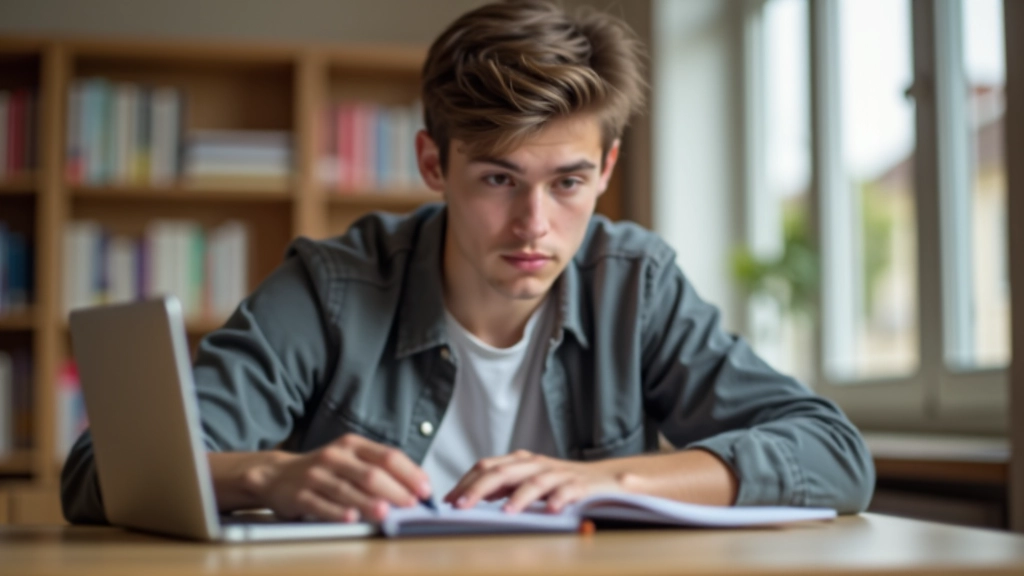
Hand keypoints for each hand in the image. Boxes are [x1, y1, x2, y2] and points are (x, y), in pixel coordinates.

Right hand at [242, 434, 430, 522]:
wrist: (276, 475)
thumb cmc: (325, 471)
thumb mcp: (351, 460)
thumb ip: (379, 469)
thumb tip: (418, 487)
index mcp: (353, 444)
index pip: (388, 456)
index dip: (410, 473)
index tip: (426, 490)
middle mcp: (336, 456)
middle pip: (371, 474)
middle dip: (395, 491)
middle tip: (412, 506)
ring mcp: (317, 475)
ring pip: (348, 490)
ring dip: (369, 503)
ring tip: (387, 513)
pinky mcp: (300, 495)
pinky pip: (321, 504)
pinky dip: (337, 513)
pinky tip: (351, 519)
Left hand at [444, 450, 626, 513]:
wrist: (604, 480)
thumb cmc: (559, 484)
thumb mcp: (526, 483)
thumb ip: (501, 487)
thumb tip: (466, 498)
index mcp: (520, 462)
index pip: (487, 466)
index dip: (466, 482)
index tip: (448, 501)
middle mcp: (536, 464)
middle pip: (503, 472)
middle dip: (479, 488)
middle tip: (462, 507)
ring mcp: (558, 475)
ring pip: (534, 482)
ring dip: (519, 497)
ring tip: (506, 513)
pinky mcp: (580, 487)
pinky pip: (568, 491)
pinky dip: (559, 500)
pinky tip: (551, 511)